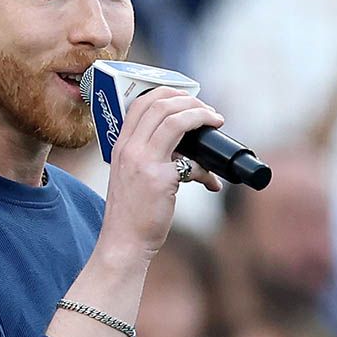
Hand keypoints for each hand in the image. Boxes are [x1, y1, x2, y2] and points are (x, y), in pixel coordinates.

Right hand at [98, 88, 223, 261]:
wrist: (123, 242)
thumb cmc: (131, 213)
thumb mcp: (130, 176)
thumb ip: (151, 158)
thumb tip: (188, 155)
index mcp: (120, 145)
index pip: (140, 103)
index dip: (167, 93)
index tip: (188, 99)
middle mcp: (129, 149)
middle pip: (160, 105)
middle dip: (190, 101)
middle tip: (208, 111)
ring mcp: (143, 162)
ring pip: (175, 120)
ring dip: (201, 115)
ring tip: (216, 121)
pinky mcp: (160, 180)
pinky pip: (192, 161)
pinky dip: (206, 168)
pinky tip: (212, 180)